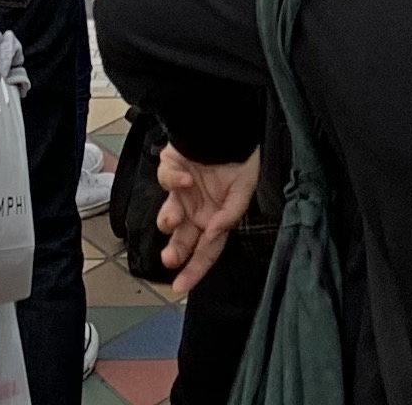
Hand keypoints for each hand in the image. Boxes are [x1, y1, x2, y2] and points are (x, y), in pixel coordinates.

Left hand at [155, 145, 259, 288]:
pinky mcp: (170, 169)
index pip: (205, 251)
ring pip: (168, 216)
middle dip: (175, 251)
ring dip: (168, 221)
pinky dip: (173, 182)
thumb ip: (230, 215)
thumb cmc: (242, 157)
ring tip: (173, 219)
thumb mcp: (244, 190)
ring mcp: (182, 192)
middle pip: (182, 240)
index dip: (194, 270)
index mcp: (216, 218)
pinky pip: (166, 181)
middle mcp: (197, 209)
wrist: (227, 125)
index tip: (180, 287)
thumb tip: (212, 235)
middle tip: (170, 258)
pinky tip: (185, 180)